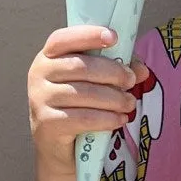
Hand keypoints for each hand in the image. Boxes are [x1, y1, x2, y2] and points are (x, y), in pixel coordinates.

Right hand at [28, 26, 148, 173]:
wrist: (57, 145)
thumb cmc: (78, 104)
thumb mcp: (97, 82)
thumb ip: (118, 69)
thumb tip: (141, 70)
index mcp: (49, 56)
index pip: (62, 38)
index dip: (88, 35)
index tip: (113, 37)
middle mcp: (39, 74)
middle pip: (81, 67)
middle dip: (113, 73)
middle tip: (131, 81)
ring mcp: (40, 99)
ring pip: (84, 93)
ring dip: (114, 98)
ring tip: (129, 103)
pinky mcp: (47, 123)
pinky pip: (83, 118)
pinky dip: (107, 119)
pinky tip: (120, 119)